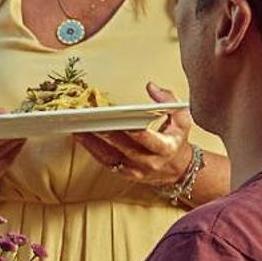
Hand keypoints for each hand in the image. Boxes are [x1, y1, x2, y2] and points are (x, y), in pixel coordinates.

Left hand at [74, 82, 193, 187]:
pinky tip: (81, 137)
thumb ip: (169, 100)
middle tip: (91, 120)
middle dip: (107, 133)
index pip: (149, 139)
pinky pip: (106, 162)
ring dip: (93, 142)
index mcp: (166, 147)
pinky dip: (92, 150)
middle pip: (125, 147)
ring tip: (78, 127)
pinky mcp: (125, 174)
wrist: (178, 168)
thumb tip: (151, 86)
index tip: (122, 120)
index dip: (135, 131)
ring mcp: (136, 170)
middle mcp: (150, 161)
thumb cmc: (177, 140)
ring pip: (111, 157)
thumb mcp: (182, 118)